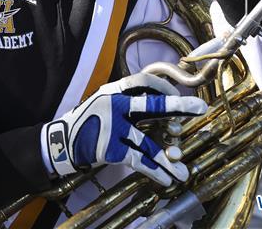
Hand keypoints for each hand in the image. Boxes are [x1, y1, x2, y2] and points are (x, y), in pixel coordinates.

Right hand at [41, 73, 205, 185]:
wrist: (60, 142)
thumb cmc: (89, 122)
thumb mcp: (106, 102)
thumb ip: (131, 103)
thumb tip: (168, 108)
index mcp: (114, 90)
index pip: (144, 81)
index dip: (165, 87)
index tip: (180, 93)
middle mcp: (113, 105)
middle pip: (151, 105)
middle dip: (178, 106)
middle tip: (201, 107)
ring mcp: (111, 127)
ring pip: (147, 143)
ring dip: (168, 159)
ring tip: (184, 173)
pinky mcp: (108, 148)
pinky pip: (138, 160)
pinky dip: (154, 171)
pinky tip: (166, 180)